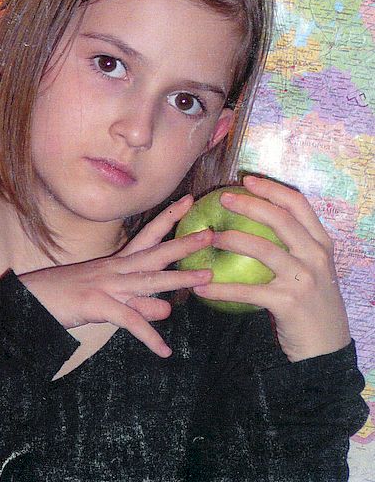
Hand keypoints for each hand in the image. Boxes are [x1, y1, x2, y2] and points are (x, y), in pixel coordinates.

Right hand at [18, 195, 212, 356]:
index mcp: (116, 263)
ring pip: (148, 281)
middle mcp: (114, 269)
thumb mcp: (105, 295)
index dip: (168, 219)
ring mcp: (106, 286)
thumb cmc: (65, 296)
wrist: (30, 301)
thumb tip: (166, 309)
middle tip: (210, 234)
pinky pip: (128, 321)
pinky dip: (148, 336)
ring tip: (205, 279)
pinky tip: (164, 351)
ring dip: (179, 280)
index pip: (147, 235)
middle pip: (155, 253)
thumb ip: (137, 302)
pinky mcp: (97, 306)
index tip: (189, 202)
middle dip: (183, 243)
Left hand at [193, 176, 350, 361]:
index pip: (298, 204)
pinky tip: (201, 289)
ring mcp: (304, 279)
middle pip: (280, 219)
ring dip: (232, 239)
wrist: (327, 349)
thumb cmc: (312, 305)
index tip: (248, 180)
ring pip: (263, 248)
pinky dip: (221, 289)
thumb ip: (294, 246)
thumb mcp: (313, 270)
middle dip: (249, 204)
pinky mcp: (288, 303)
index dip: (272, 189)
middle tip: (223, 198)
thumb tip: (254, 223)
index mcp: (321, 243)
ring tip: (211, 237)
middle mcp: (316, 256)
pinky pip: (247, 291)